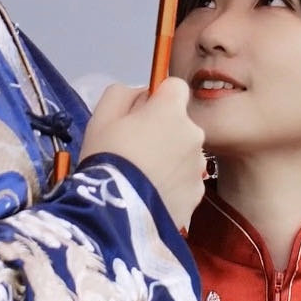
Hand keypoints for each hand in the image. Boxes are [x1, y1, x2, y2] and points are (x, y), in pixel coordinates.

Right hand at [80, 78, 205, 229]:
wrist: (118, 214)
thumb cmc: (107, 159)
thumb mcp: (101, 117)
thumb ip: (123, 94)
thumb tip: (142, 95)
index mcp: (171, 110)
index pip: (176, 86)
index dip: (158, 97)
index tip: (141, 113)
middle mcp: (194, 134)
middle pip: (180, 123)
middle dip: (163, 131)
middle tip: (135, 151)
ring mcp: (199, 166)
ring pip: (185, 153)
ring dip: (170, 159)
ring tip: (143, 178)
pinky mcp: (197, 195)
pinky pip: (185, 180)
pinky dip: (173, 184)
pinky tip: (151, 196)